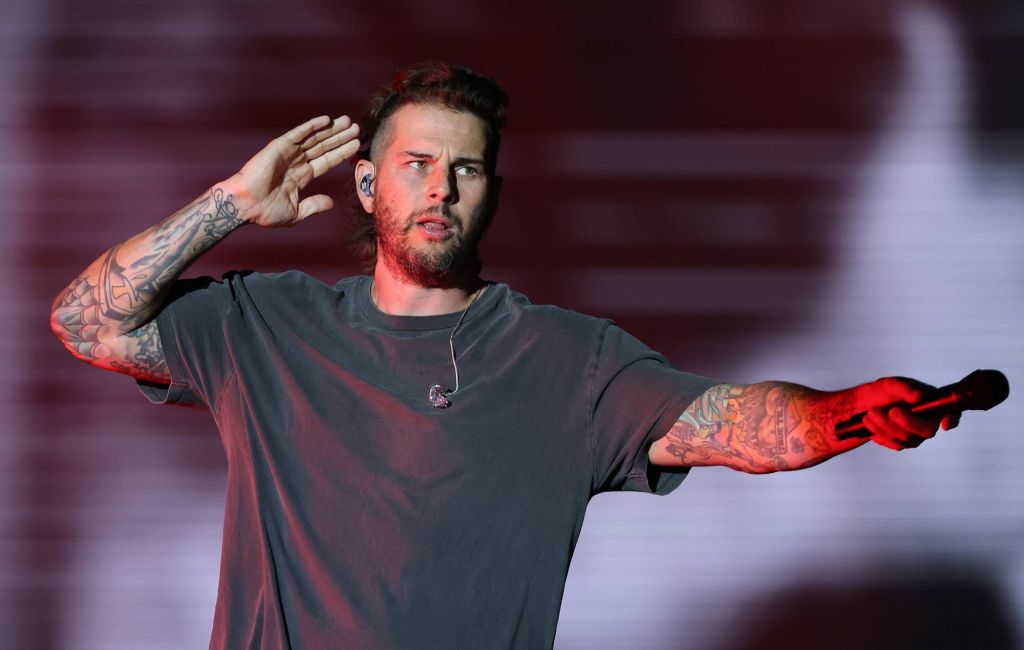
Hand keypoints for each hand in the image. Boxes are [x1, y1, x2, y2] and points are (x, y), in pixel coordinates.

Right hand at [228, 115, 360, 226]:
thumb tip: (331, 203)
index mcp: (302, 176)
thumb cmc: (265, 212)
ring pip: (315, 138)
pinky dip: (312, 126)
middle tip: (357, 129)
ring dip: (331, 129)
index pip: (327, 161)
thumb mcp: (297, 212)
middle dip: (340, 138)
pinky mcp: (279, 147)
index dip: (341, 153)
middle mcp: (297, 162)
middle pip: (324, 147)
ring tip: (348, 122)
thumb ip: (314, 206)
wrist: (244, 206)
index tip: (357, 145)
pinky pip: (298, 134)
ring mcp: (289, 153)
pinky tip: (326, 120)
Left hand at [852, 377, 959, 450]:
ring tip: (870, 412)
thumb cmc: (883, 392)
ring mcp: (916, 435)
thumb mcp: (891, 385)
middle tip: (891, 410)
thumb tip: (919, 396)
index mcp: (932, 403)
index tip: (945, 423)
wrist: (863, 405)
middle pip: (927, 430)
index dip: (953, 419)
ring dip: (886, 426)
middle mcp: (928, 421)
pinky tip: (869, 422)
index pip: (952, 412)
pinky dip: (880, 433)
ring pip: (907, 439)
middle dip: (908, 422)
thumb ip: (905, 388)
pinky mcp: (902, 443)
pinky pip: (895, 444)